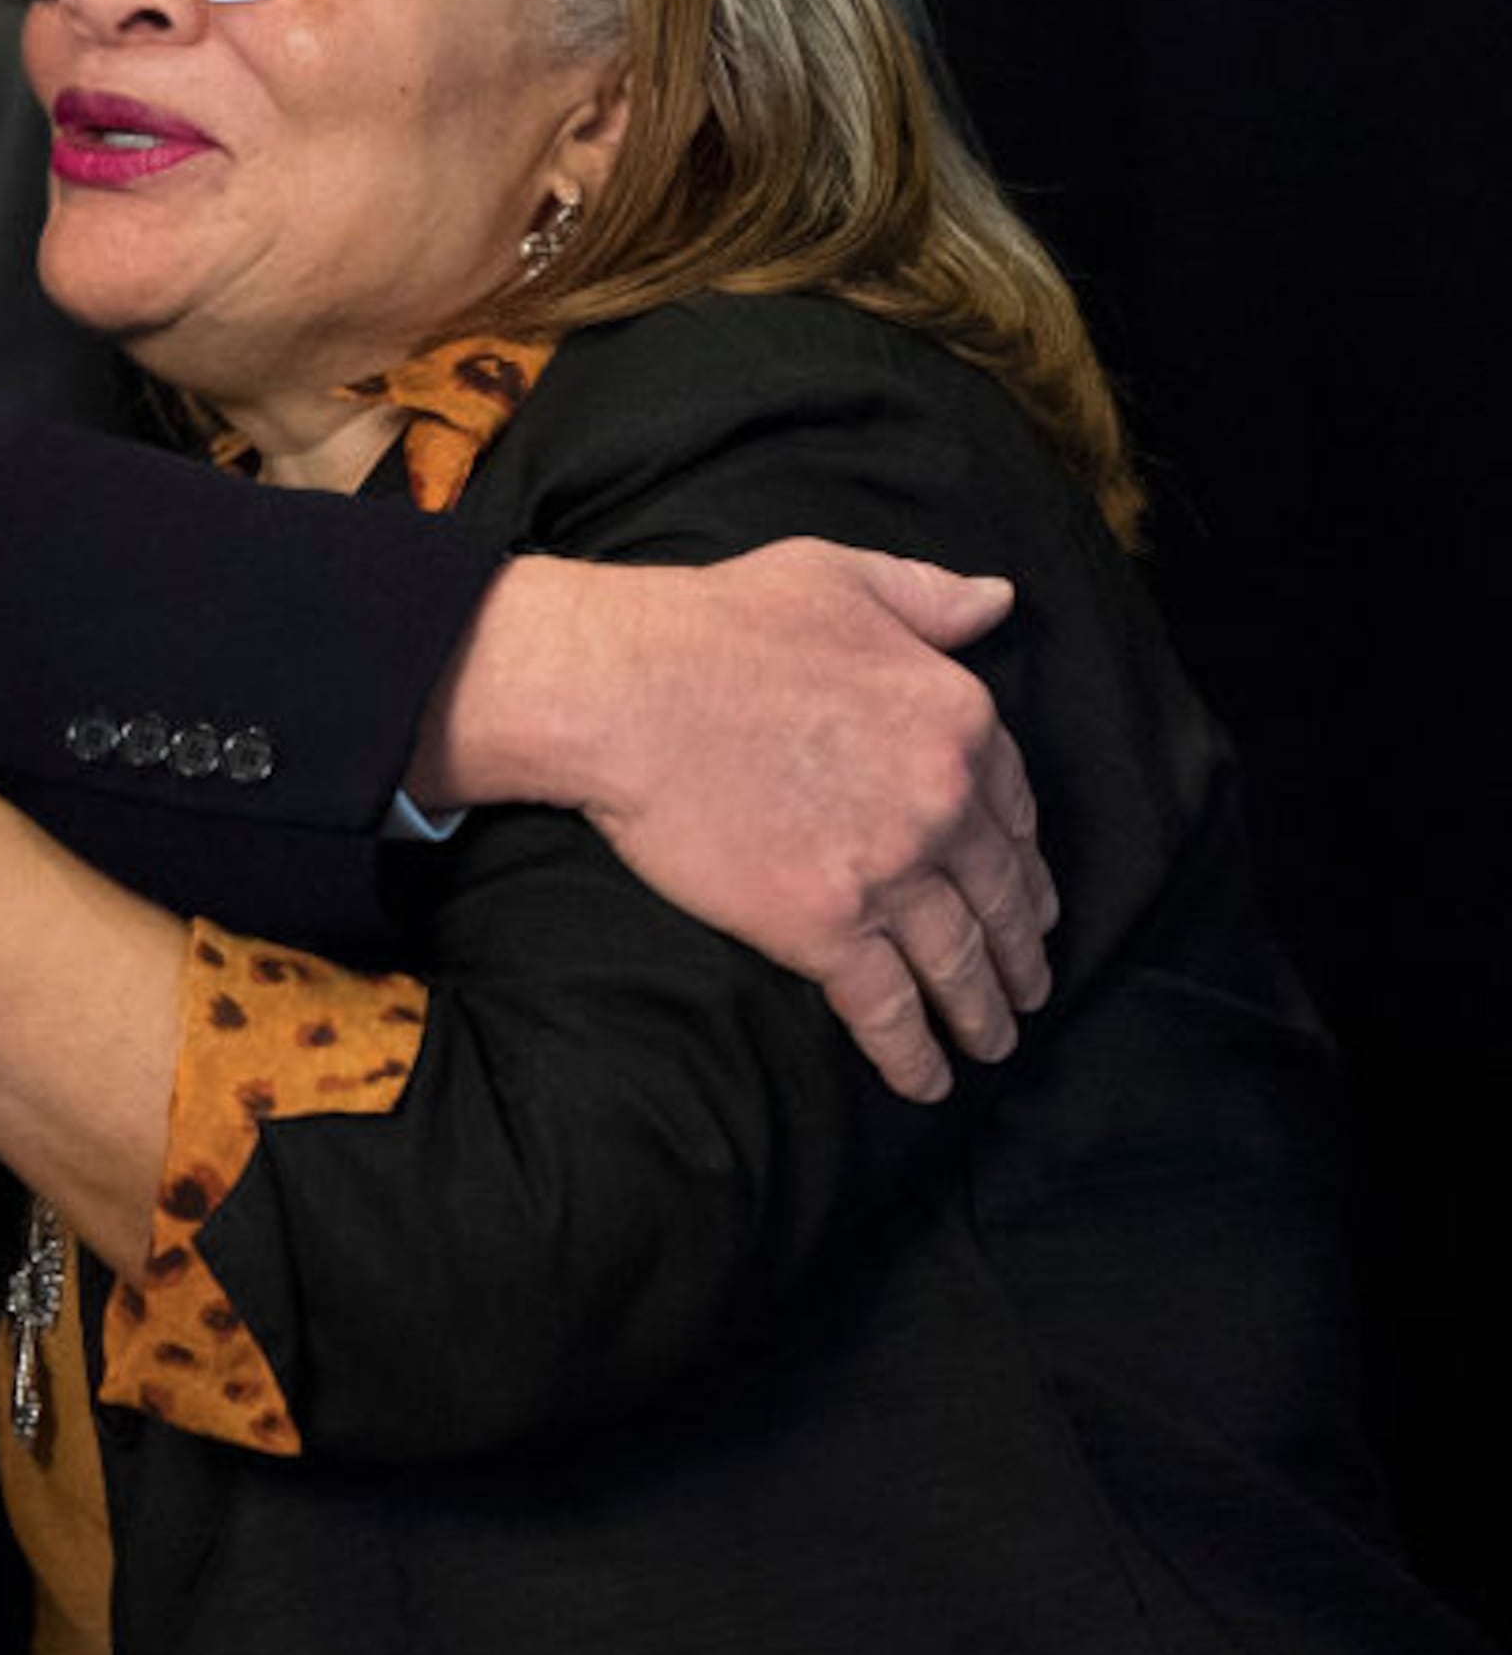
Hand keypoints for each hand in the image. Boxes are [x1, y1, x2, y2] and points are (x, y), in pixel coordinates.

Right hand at [432, 543, 1053, 1100]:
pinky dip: (915, 1053)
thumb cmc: (718, 620)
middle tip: (1029, 986)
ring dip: (983, 1013)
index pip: (1014, 807)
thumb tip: (1000, 601)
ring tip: (994, 1042)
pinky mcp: (825, 929)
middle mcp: (942, 803)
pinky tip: (930, 1080)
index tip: (1027, 892)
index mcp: (958, 720)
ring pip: (958, 961)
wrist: (625, 688)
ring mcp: (888, 874)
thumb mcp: (841, 574)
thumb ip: (930, 596)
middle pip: (1001, 895)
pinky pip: (889, 1007)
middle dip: (1020, 949)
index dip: (1024, 858)